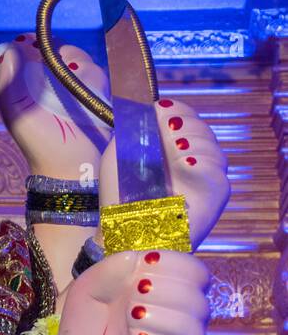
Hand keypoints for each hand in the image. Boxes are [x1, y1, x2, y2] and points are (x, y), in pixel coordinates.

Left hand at [0, 33, 109, 180]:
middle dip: (51, 48)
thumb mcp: (15, 112)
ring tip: (70, 82)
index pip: (19, 47)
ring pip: (72, 53)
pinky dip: (89, 75)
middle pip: (48, 44)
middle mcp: (44, 78)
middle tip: (51, 63)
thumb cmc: (38, 141)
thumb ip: (8, 82)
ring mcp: (69, 82)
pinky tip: (84, 92)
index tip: (26, 44)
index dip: (23, 42)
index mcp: (20, 82)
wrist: (74, 164)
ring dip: (72, 63)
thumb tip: (9, 51)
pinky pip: (93, 68)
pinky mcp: (92, 88)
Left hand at [55, 248, 210, 334]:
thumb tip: (144, 258)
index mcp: (166, 287)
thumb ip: (114, 267)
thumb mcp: (90, 287)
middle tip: (129, 300)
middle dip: (156, 286)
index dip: (170, 262)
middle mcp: (184, 313)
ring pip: (192, 319)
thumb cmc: (87, 326)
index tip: (141, 269)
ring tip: (129, 321)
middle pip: (196, 288)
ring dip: (151, 314)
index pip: (194, 268)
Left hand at [99, 98, 228, 248]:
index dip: (176, 110)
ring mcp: (204, 176)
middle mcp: (191, 159)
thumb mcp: (119, 152)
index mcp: (169, 146)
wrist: (124, 229)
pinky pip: (215, 170)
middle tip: (167, 131)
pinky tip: (185, 162)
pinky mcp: (215, 193)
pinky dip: (200, 162)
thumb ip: (133, 127)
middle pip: (200, 127)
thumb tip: (153, 105)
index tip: (160, 110)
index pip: (184, 116)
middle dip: (184, 122)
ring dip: (191, 141)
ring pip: (210, 145)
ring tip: (174, 149)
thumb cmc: (119, 194)